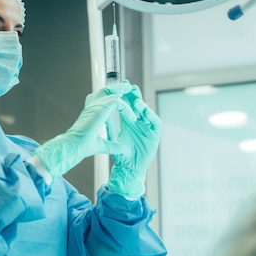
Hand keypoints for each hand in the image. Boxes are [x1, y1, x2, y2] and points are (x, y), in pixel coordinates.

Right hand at [34, 83, 135, 178]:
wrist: (74, 146)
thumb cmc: (82, 146)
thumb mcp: (103, 145)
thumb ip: (114, 146)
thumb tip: (124, 151)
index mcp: (90, 113)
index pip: (101, 99)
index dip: (112, 97)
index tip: (122, 101)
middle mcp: (91, 107)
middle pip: (104, 91)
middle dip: (116, 88)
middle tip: (126, 88)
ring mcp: (95, 106)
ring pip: (110, 91)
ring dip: (120, 90)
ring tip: (129, 89)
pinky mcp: (101, 108)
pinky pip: (117, 102)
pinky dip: (126, 108)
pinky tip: (132, 117)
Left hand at [108, 83, 160, 198]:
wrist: (129, 169)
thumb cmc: (123, 155)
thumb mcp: (113, 136)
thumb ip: (110, 125)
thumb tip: (100, 112)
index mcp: (130, 122)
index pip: (128, 104)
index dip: (124, 95)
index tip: (118, 87)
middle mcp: (140, 123)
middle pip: (138, 104)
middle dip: (133, 95)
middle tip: (128, 85)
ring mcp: (148, 128)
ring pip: (147, 112)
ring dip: (141, 104)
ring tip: (135, 99)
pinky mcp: (154, 136)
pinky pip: (154, 122)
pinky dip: (150, 116)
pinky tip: (143, 112)